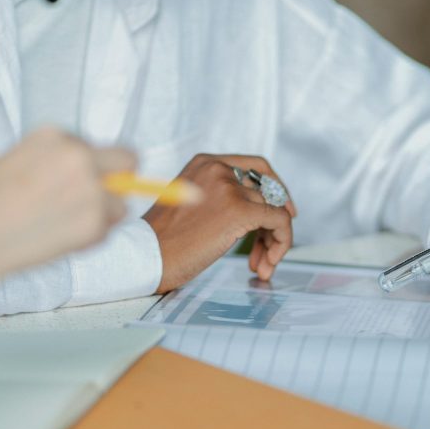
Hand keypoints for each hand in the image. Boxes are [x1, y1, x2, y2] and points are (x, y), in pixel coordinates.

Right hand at [0, 127, 129, 280]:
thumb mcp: (16, 166)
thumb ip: (55, 168)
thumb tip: (92, 183)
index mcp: (54, 135)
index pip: (93, 148)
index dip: (88, 169)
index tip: (73, 186)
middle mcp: (78, 155)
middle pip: (128, 161)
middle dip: (121, 181)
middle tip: (105, 202)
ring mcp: (90, 188)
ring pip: (119, 205)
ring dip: (100, 218)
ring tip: (59, 230)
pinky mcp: (95, 220)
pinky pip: (105, 234)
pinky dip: (87, 242)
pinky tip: (54, 242)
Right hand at [143, 154, 295, 292]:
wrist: (146, 257)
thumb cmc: (163, 241)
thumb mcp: (191, 203)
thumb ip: (220, 197)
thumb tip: (258, 210)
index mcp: (205, 163)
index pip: (255, 167)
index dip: (276, 188)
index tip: (283, 209)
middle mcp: (218, 168)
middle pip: (268, 190)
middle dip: (275, 219)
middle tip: (273, 246)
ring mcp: (229, 188)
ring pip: (275, 209)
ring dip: (274, 240)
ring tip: (262, 265)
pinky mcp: (239, 210)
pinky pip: (279, 221)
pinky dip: (282, 242)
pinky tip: (268, 263)